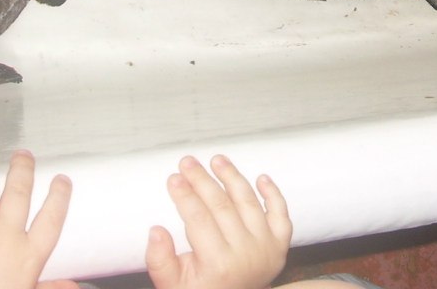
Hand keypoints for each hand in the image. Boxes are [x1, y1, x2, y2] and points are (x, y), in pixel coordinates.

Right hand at [145, 154, 292, 288]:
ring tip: (217, 160)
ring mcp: (266, 248)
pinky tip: (261, 178)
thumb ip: (160, 260)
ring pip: (248, 202)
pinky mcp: (279, 246)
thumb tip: (156, 231)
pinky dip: (273, 194)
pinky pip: (280, 214)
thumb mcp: (172, 285)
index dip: (184, 195)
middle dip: (202, 179)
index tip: (173, 178)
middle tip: (187, 162)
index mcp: (218, 265)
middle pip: (221, 205)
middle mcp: (245, 254)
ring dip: (232, 177)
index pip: (198, 218)